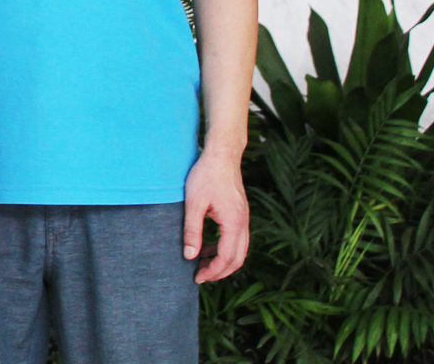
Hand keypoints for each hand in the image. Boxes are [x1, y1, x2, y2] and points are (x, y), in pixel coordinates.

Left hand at [184, 150, 249, 282]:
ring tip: (202, 263)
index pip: (226, 258)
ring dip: (223, 261)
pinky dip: (225, 248)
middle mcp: (243, 223)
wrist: (222, 154)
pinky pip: (237, 239)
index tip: (197, 278)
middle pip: (238, 259)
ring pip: (239, 250)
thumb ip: (191, 231)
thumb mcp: (193, 204)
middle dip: (220, 272)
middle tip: (200, 276)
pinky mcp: (240, 213)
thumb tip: (189, 256)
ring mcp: (244, 218)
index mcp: (233, 223)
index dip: (212, 272)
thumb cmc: (206, 175)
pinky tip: (208, 246)